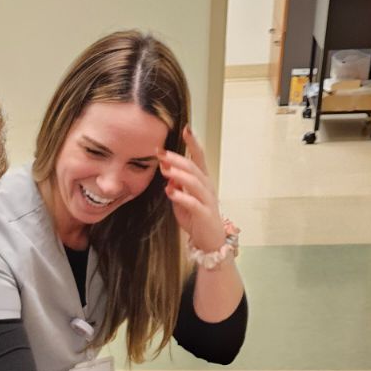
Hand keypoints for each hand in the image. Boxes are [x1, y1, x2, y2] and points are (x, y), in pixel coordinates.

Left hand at [157, 126, 223, 253]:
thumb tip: (168, 172)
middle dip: (177, 158)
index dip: (193, 143)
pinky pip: (193, 203)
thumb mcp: (182, 199)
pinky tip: (170, 191)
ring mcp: (207, 200)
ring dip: (178, 174)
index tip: (186, 129)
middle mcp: (207, 187)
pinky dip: (181, 196)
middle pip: (193, 167)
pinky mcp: (204, 214)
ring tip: (164, 169)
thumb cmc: (196, 218)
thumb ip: (176, 185)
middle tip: (161, 152)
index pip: (199, 157)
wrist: (209, 241)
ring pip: (194, 182)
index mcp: (202, 180)